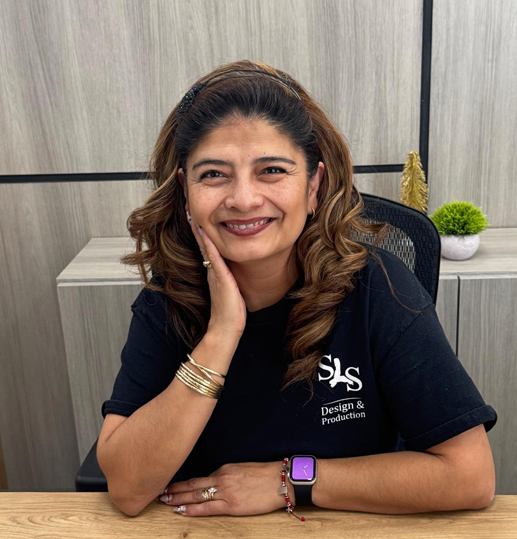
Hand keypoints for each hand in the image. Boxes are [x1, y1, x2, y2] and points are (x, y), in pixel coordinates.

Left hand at [159, 461, 291, 516]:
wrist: (282, 480)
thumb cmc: (265, 474)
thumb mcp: (242, 468)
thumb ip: (227, 475)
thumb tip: (215, 482)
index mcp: (225, 468)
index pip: (200, 477)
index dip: (184, 482)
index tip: (171, 483)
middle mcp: (222, 478)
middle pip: (193, 485)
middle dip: (175, 489)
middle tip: (160, 491)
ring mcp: (226, 492)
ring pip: (196, 496)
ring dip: (179, 499)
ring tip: (165, 500)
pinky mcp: (232, 505)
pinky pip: (207, 508)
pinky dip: (192, 509)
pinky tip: (181, 511)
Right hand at [191, 220, 246, 336]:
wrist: (226, 327)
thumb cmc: (231, 311)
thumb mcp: (230, 290)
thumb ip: (229, 278)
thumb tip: (232, 271)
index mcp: (215, 271)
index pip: (207, 248)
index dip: (202, 232)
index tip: (197, 217)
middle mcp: (212, 270)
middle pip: (203, 244)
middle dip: (197, 226)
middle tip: (189, 209)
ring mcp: (215, 273)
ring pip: (205, 247)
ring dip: (200, 231)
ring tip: (192, 215)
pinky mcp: (220, 277)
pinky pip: (213, 257)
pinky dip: (209, 245)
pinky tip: (205, 233)